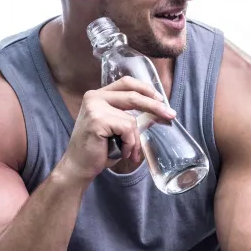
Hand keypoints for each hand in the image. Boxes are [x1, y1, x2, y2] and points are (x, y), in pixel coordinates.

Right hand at [58, 76, 176, 183]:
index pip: (126, 83)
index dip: (145, 88)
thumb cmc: (100, 149)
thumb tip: (159, 109)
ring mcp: (94, 107)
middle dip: (155, 106)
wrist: (80, 166)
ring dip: (135, 140)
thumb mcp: (116, 127)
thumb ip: (129, 115)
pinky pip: (127, 129)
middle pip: (133, 96)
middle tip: (171, 115)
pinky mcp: (97, 120)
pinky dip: (129, 144)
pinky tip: (122, 152)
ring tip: (129, 152)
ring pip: (131, 119)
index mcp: (98, 95)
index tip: (161, 98)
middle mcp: (94, 97)